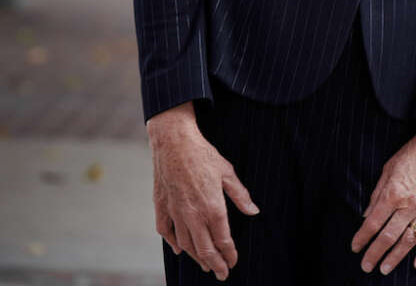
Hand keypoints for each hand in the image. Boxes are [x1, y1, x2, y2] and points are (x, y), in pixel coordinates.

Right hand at [147, 102, 259, 279]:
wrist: (174, 143)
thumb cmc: (203, 154)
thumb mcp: (228, 172)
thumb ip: (240, 195)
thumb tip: (254, 212)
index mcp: (212, 208)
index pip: (223, 240)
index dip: (229, 254)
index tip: (234, 262)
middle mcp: (193, 216)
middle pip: (205, 249)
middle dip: (215, 264)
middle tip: (222, 274)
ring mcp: (176, 213)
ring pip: (186, 244)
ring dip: (196, 257)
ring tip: (205, 264)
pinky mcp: (162, 207)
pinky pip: (167, 232)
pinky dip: (174, 243)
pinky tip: (179, 249)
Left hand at [350, 118, 415, 274]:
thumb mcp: (389, 166)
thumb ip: (378, 192)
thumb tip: (367, 214)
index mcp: (395, 191)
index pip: (373, 222)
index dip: (362, 237)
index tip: (355, 247)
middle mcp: (410, 203)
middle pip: (388, 236)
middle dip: (375, 253)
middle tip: (366, 266)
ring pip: (409, 240)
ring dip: (395, 257)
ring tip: (384, 269)